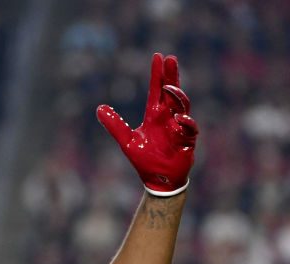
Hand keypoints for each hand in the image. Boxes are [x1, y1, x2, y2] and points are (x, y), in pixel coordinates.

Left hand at [97, 53, 197, 194]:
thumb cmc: (145, 159)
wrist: (158, 180)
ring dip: (177, 95)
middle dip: (172, 75)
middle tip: (170, 59)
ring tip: (168, 88)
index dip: (158, 74)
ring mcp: (180, 127)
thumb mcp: (127, 141)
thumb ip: (115, 125)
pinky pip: (190, 128)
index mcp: (156, 116)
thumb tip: (99, 108)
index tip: (158, 56)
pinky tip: (180, 118)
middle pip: (173, 92)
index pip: (157, 90)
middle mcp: (169, 118)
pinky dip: (186, 123)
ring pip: (183, 106)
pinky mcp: (188, 140)